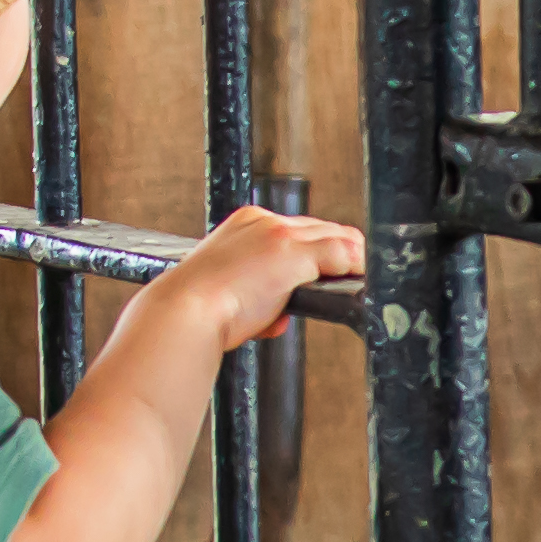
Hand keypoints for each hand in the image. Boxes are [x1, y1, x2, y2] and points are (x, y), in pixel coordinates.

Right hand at [159, 200, 366, 358]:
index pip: (296, 230)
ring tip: (351, 284)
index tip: (323, 273)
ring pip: (336, 239)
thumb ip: (258, 295)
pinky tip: (357, 285)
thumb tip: (276, 319)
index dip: (315, 254)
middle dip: (334, 258)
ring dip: (348, 263)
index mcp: (244, 224)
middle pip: (321, 231)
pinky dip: (355, 269)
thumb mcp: (229, 292)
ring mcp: (279, 235)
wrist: (183, 314)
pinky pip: (342, 254)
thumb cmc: (198, 310)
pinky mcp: (293, 253)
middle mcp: (263, 222)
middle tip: (344, 281)